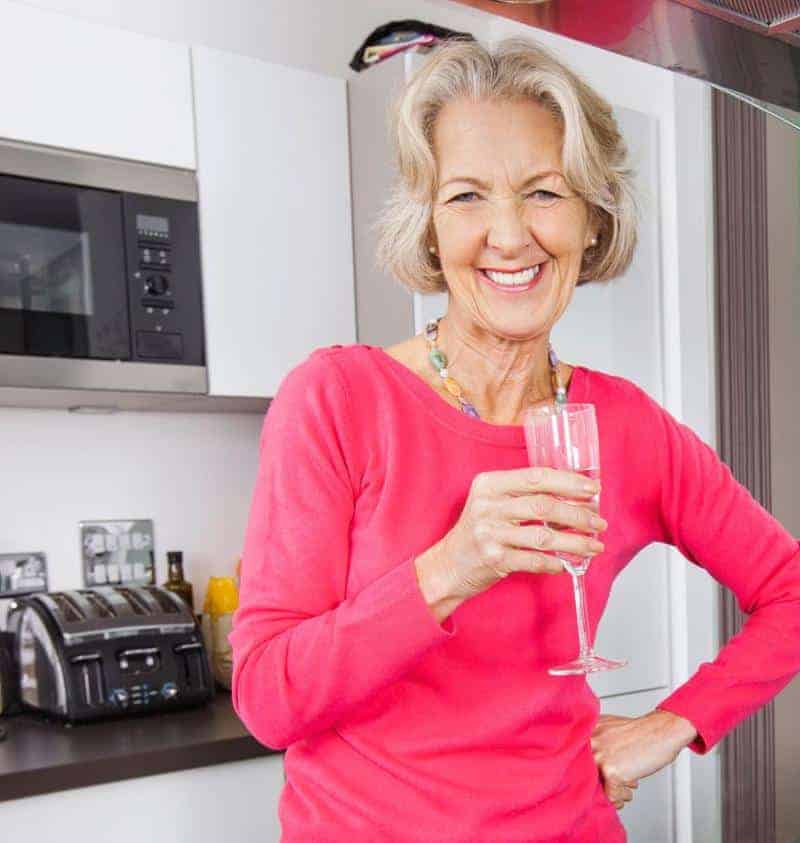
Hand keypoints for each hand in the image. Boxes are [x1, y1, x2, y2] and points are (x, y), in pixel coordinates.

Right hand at [430, 466, 606, 600]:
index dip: (568, 482)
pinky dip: (555, 563)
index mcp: (489, 484)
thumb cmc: (477, 532)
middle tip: (598, 522)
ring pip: (543, 536)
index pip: (535, 477)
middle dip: (578, 515)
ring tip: (593, 545)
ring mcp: (489, 533)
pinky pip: (534, 560)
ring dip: (575, 542)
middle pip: (543, 506)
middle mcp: (487, 506)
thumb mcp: (493, 504)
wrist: (447, 565)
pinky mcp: (493, 558)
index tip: (592, 489)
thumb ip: (524, 496)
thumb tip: (574, 498)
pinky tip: (567, 564)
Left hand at [591, 710, 697, 809]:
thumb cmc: (641, 732)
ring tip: (629, 779)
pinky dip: (622, 796)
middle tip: (619, 779)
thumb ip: (597, 743)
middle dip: (604, 781)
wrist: (661, 730)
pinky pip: (612, 797)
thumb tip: (591, 764)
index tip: (601, 777)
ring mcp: (599, 757)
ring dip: (616, 789)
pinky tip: (631, 785)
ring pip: (598, 788)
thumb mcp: (610, 729)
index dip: (592, 772)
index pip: (579, 760)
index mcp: (588, 731)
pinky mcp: (611, 771)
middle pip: (587, 775)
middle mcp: (590, 743)